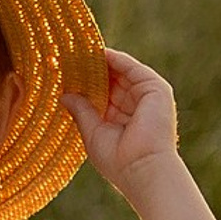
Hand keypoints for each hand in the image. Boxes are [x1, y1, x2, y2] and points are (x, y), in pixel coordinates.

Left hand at [67, 49, 181, 202]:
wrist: (142, 169)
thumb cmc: (117, 160)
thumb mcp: (93, 132)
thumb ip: (81, 111)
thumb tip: (65, 95)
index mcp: (121, 119)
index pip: (103, 94)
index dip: (85, 83)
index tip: (64, 72)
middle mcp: (135, 106)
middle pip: (112, 80)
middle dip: (90, 69)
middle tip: (67, 57)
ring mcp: (147, 97)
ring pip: (121, 71)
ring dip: (100, 61)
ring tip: (77, 51)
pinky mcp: (156, 89)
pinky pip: (132, 67)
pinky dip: (115, 59)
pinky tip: (97, 52)